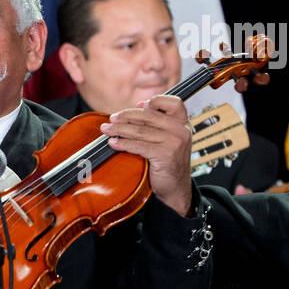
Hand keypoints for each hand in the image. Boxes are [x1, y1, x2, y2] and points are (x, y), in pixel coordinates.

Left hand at [101, 95, 192, 216]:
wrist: (174, 188)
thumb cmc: (166, 162)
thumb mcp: (166, 139)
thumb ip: (156, 125)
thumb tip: (136, 108)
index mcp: (183, 123)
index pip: (174, 103)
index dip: (156, 101)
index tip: (139, 104)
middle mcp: (181, 130)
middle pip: (149, 115)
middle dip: (126, 116)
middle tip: (111, 118)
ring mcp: (175, 142)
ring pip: (141, 130)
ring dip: (119, 129)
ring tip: (106, 129)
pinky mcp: (166, 155)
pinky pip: (139, 145)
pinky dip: (123, 143)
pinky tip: (113, 143)